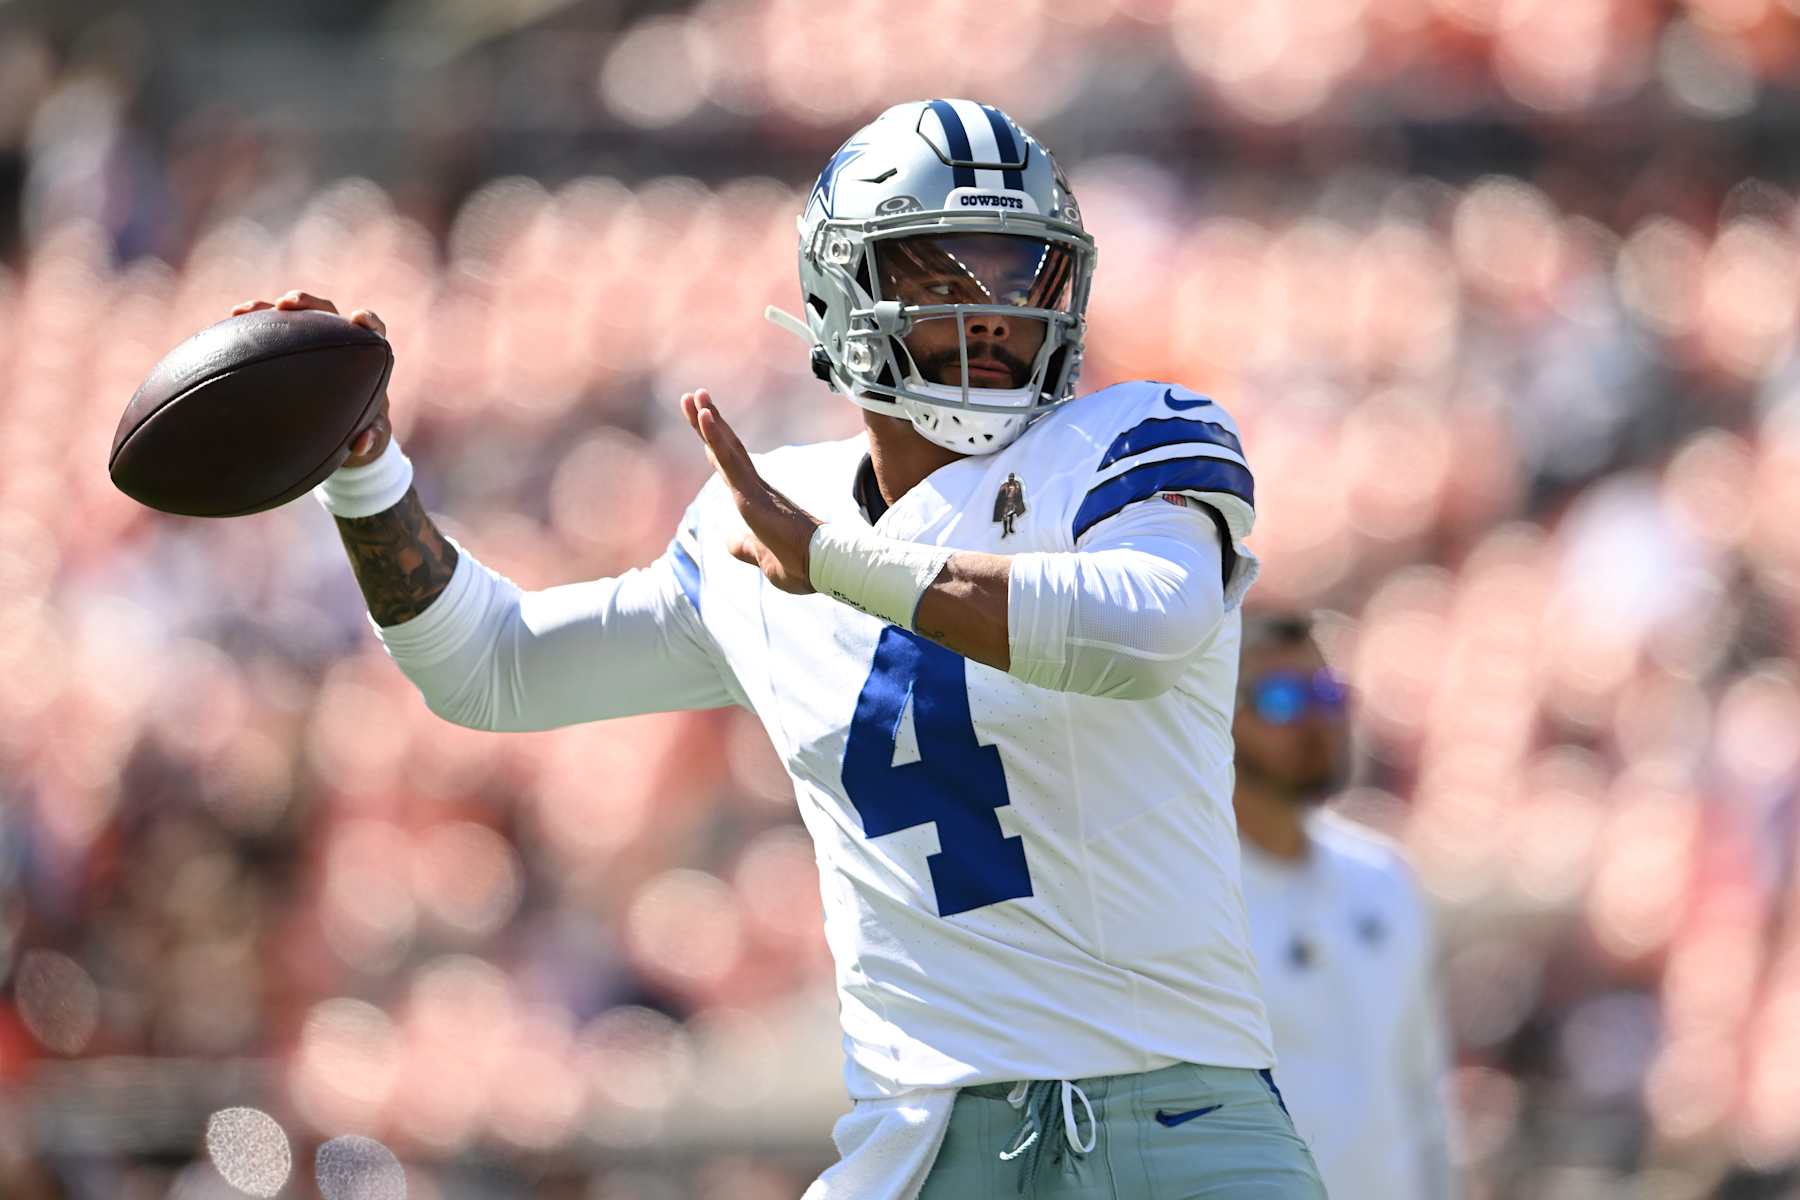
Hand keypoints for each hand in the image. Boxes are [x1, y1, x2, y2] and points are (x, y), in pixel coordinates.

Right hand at [231, 291, 391, 466]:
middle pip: (325, 310)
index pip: (372, 329)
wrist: (339, 428)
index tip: (358, 321)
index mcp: (365, 355)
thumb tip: (362, 445)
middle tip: (287, 304)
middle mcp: (338, 338)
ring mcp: (309, 338)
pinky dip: (249, 324)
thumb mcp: (370, 435)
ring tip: (244, 310)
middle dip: (307, 303)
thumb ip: (372, 436)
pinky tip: (229, 324)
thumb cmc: (361, 426)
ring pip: (291, 316)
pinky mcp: (285, 344)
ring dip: (268, 308)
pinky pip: (267, 329)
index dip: (368, 321)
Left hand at [681, 389, 819, 594]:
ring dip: (708, 421)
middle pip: (726, 449)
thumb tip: (728, 540)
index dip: (715, 442)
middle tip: (694, 395)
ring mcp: (754, 489)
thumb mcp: (763, 558)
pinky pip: (730, 461)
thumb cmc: (801, 565)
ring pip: (726, 449)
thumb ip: (745, 547)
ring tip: (695, 395)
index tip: (703, 418)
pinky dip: (716, 437)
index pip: (729, 465)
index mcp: (756, 500)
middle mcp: (755, 488)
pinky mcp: (752, 495)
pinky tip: (705, 416)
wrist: (823, 568)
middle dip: (708, 422)